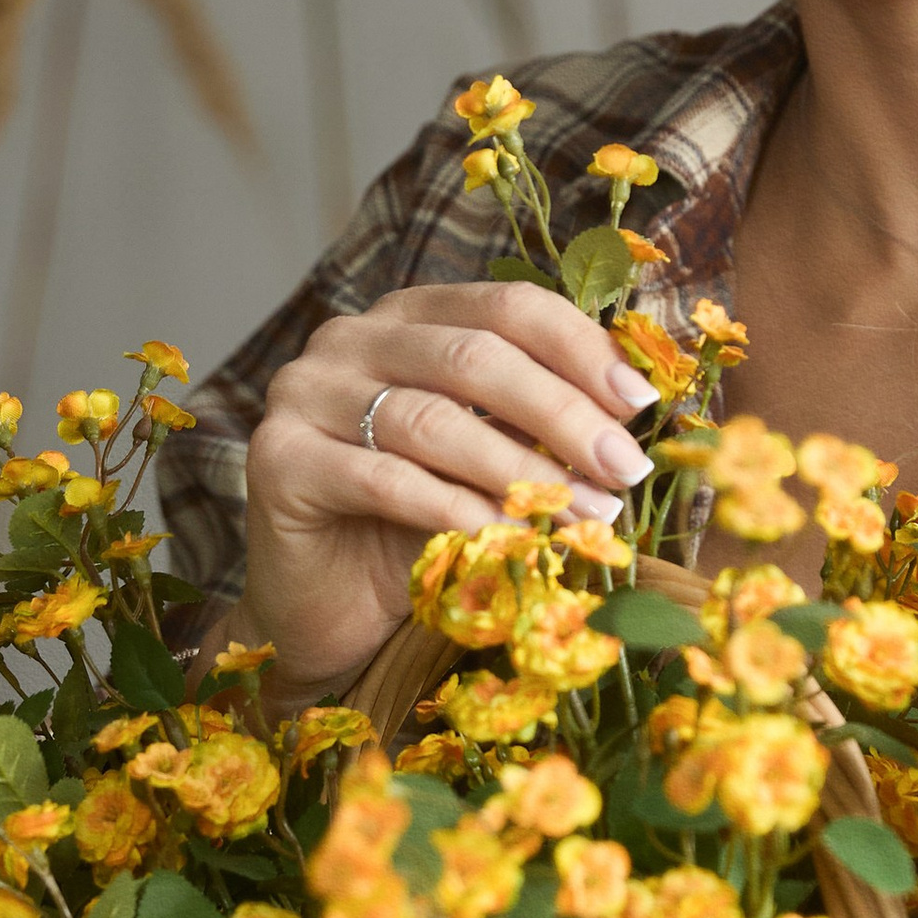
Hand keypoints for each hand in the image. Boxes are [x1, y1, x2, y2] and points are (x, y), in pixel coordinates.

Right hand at [234, 283, 656, 698]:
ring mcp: (304, 393)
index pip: (505, 306)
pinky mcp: (278, 460)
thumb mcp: (492, 462)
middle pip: (474, 357)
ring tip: (585, 515)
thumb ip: (540, 425)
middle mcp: (350, 339)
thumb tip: (633, 411)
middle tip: (625, 468)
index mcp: (409, 317)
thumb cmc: (418, 530)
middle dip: (563, 415)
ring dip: (522, 472)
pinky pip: (384, 479)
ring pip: (433, 421)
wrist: (326, 611)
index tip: (639, 403)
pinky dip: (456, 510)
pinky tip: (509, 538)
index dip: (579, 348)